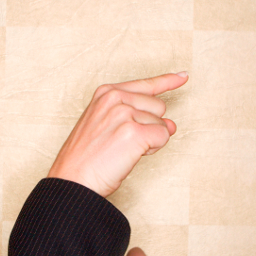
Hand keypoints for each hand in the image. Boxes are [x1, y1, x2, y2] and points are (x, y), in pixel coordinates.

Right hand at [48, 72, 187, 196]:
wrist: (73, 179)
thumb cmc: (86, 158)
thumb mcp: (106, 126)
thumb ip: (137, 118)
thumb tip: (171, 124)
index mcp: (106, 93)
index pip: (145, 84)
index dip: (167, 81)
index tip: (183, 76)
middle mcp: (115, 98)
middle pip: (158, 107)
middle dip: (149, 126)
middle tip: (124, 142)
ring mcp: (125, 114)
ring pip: (162, 124)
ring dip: (150, 140)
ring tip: (123, 150)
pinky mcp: (134, 132)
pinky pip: (163, 137)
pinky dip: (153, 149)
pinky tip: (131, 155)